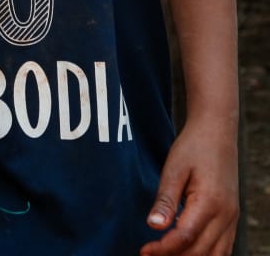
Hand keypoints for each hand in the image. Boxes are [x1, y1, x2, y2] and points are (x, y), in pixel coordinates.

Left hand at [140, 119, 238, 255]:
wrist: (217, 131)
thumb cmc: (193, 146)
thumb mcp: (174, 168)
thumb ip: (166, 199)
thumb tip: (154, 226)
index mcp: (210, 202)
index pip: (185, 237)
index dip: (163, 249)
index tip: (143, 251)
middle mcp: (226, 215)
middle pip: (200, 252)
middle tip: (149, 255)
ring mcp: (232, 218)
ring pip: (215, 255)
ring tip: (165, 255)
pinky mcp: (232, 218)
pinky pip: (223, 248)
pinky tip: (187, 252)